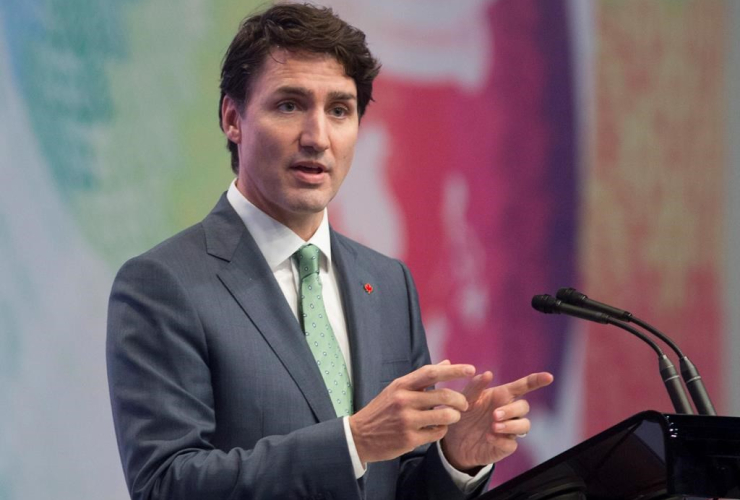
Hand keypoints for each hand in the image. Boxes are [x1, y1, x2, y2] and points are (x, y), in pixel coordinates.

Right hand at [349, 362, 474, 463]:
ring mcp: (406, 420)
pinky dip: (442, 430)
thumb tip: (447, 362)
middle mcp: (403, 400)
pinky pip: (437, 433)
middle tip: (465, 404)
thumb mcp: (397, 389)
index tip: (471, 370)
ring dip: (455, 416)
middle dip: (460, 400)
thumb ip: (422, 378)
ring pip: (444, 416)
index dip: (454, 370)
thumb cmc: (382, 410)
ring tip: (454, 416)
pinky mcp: (409, 439)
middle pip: (443, 395)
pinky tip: (438, 429)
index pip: (431, 372)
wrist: (359, 436)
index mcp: (401, 385)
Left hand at [441, 371, 553, 471]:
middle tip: (494, 415)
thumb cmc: (464, 414)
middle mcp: (509, 411)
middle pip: (524, 407)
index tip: (549, 377)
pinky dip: (502, 441)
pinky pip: (512, 444)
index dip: (537, 381)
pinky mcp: (505, 446)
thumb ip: (475, 386)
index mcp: (502, 396)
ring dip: (511, 425)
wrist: (454, 439)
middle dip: (512, 410)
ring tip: (494, 426)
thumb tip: (488, 374)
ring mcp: (509, 430)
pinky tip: (489, 437)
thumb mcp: (465, 398)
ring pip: (524, 425)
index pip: (524, 386)